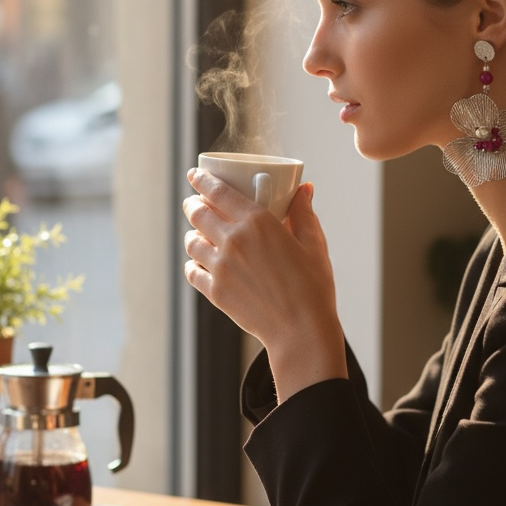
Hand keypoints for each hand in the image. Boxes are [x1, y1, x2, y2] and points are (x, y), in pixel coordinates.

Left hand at [184, 170, 347, 399]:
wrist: (301, 331)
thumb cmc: (313, 287)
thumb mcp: (314, 244)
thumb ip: (304, 213)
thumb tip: (304, 189)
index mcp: (258, 222)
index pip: (217, 192)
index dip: (202, 180)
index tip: (195, 174)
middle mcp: (233, 240)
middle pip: (198, 213)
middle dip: (193, 204)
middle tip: (195, 203)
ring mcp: (220, 267)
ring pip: (191, 241)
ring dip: (193, 234)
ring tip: (198, 234)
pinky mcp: (215, 291)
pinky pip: (192, 271)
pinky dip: (193, 263)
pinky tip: (200, 263)